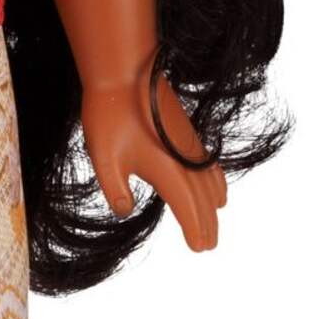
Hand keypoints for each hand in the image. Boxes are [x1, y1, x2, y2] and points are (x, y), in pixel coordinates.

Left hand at [81, 70, 228, 251]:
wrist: (124, 69)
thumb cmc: (110, 113)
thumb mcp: (103, 158)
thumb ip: (115, 189)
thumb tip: (125, 210)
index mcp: (167, 169)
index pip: (187, 207)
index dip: (194, 229)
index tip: (199, 248)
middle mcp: (185, 158)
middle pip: (203, 198)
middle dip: (206, 223)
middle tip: (208, 247)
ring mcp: (188, 144)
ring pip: (208, 181)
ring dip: (212, 204)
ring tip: (214, 221)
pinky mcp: (185, 132)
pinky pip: (208, 165)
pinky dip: (215, 182)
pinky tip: (215, 187)